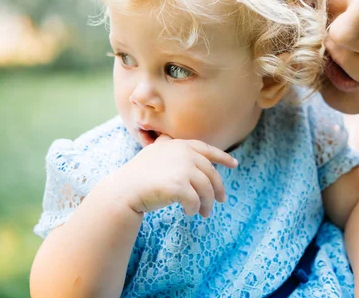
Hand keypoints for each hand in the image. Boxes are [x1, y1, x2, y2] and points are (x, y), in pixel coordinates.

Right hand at [111, 135, 237, 217]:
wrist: (124, 190)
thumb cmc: (139, 176)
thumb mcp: (157, 154)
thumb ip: (174, 151)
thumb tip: (194, 157)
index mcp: (179, 145)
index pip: (207, 149)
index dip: (222, 157)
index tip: (234, 164)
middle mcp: (183, 153)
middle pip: (210, 173)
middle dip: (218, 189)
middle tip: (222, 201)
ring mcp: (182, 168)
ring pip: (206, 189)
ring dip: (207, 203)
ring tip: (205, 213)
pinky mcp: (179, 185)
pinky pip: (195, 201)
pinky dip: (194, 208)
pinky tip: (189, 213)